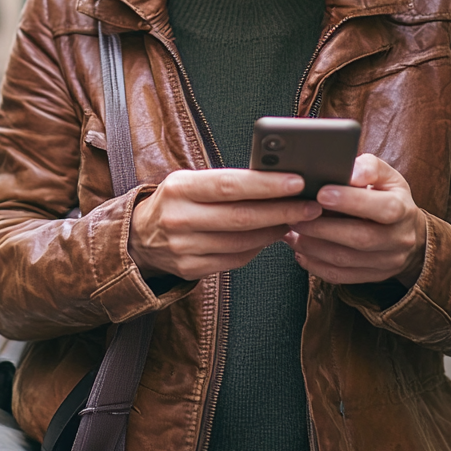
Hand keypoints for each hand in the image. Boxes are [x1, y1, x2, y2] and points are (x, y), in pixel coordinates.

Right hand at [128, 169, 322, 280]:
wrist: (139, 237)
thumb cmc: (176, 202)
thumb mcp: (189, 182)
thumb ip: (225, 182)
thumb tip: (276, 180)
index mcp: (179, 188)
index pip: (228, 185)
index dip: (265, 185)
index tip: (297, 182)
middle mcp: (179, 219)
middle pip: (241, 217)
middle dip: (282, 211)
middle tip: (311, 206)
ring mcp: (184, 248)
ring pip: (242, 242)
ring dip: (275, 231)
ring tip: (297, 219)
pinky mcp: (190, 269)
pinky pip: (235, 259)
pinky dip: (258, 248)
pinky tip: (271, 235)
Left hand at [283, 154, 426, 287]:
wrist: (407, 233)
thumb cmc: (388, 197)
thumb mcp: (386, 177)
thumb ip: (369, 168)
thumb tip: (351, 172)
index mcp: (403, 209)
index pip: (383, 208)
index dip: (352, 201)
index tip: (321, 193)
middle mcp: (398, 239)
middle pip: (360, 238)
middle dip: (322, 227)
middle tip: (295, 214)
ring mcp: (386, 261)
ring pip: (345, 260)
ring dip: (312, 245)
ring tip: (291, 230)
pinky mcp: (372, 276)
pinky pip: (339, 276)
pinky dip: (315, 264)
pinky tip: (299, 250)